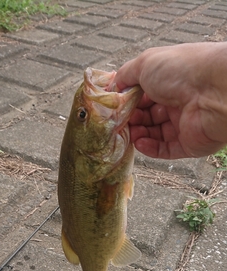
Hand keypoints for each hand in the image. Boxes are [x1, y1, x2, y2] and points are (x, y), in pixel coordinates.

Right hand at [114, 43, 226, 158]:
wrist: (213, 91)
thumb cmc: (182, 71)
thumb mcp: (145, 64)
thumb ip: (125, 75)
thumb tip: (113, 86)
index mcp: (168, 80)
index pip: (142, 94)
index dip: (127, 100)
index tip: (114, 106)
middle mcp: (176, 101)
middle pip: (146, 115)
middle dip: (130, 119)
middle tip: (118, 121)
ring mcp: (182, 124)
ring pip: (153, 133)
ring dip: (137, 134)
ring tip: (128, 132)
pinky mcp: (187, 144)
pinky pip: (164, 150)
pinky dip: (149, 148)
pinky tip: (139, 142)